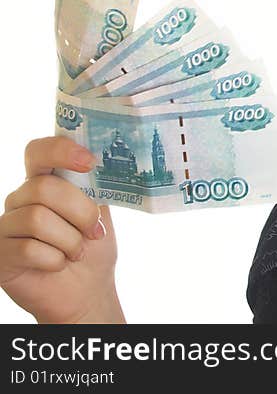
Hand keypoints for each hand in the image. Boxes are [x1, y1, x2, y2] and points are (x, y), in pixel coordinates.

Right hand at [0, 136, 124, 322]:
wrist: (86, 288)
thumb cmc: (92, 244)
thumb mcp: (101, 209)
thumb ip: (95, 185)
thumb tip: (104, 163)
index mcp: (46, 180)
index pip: (38, 151)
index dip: (60, 150)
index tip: (89, 162)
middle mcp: (20, 199)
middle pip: (44, 188)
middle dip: (80, 212)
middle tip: (95, 231)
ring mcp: (6, 226)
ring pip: (37, 218)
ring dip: (70, 240)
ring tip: (77, 251)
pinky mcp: (0, 254)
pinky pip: (28, 249)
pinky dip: (55, 260)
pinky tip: (59, 264)